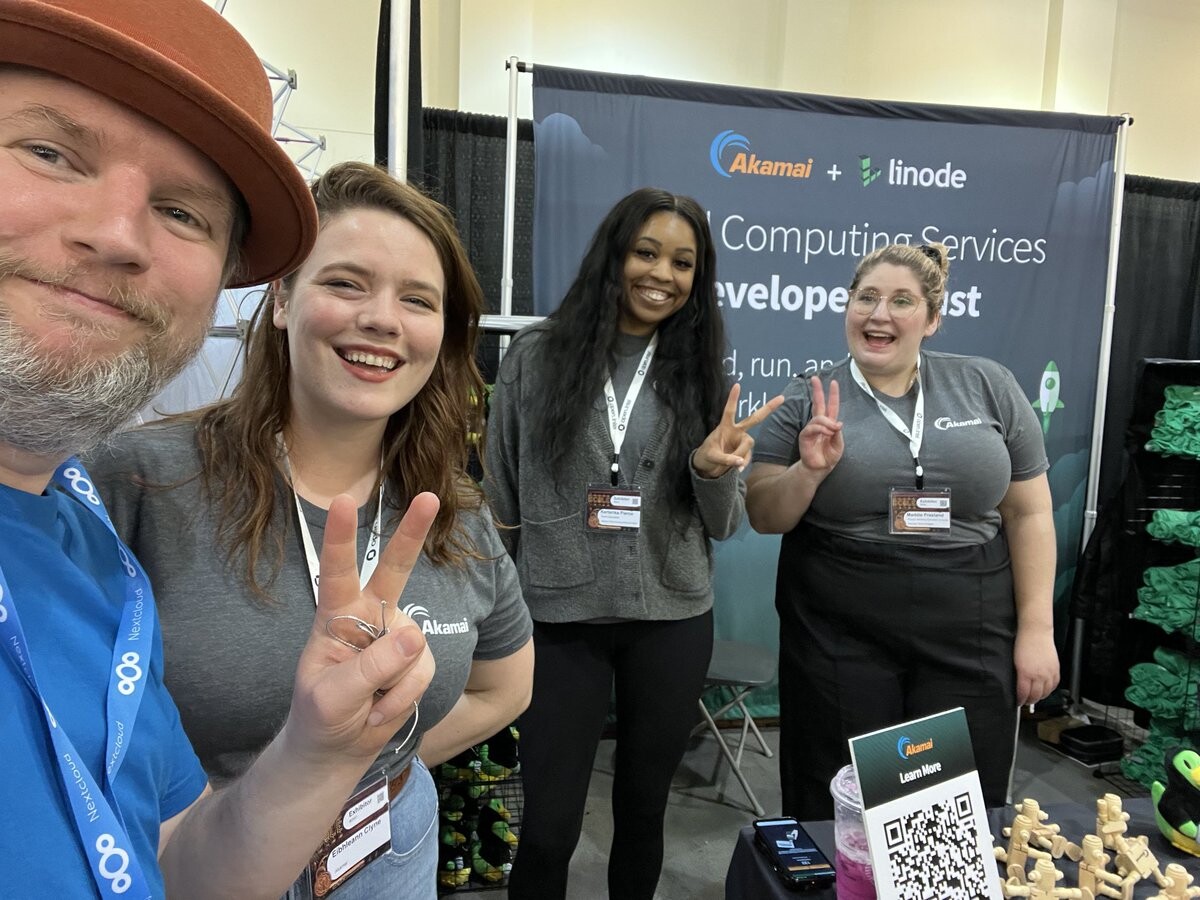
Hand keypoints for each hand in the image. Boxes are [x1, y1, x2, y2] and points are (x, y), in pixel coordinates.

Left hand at [287, 492, 439, 762]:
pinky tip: (383, 708)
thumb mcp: (332, 697)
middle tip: (430, 497)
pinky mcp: (417, 659)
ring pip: (413, 647)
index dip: (342, 538)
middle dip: (412, 533)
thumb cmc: (321, 716)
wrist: (337, 748)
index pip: (337, 572)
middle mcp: (370, 615)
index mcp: (335, 616)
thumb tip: (415, 636)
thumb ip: (370, 667)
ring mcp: (396, 636)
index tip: (344, 502)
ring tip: (367, 704)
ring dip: (393, 685)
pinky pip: (423, 671)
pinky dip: (404, 697)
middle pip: (394, 569)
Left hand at [693, 383, 784, 478]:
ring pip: (748, 444)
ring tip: (730, 463)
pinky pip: (747, 457)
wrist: (708, 467)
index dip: (733, 398)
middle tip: (782, 398)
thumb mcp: (711, 457)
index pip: (730, 410)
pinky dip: (743, 463)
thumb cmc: (706, 456)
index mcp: (725, 427)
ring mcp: (741, 440)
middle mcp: (736, 431)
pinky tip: (737, 469)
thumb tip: (740, 463)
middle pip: (754, 418)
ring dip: (741, 455)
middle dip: (768, 408)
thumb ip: (726, 459)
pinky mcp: (744, 451)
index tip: (737, 385)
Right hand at [797, 377, 843, 474]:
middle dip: (817, 390)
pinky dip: (821, 429)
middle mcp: (819, 424)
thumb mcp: (839, 444)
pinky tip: (827, 433)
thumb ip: (838, 432)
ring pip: (819, 418)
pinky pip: (813, 427)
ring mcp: (811, 429)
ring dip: (827, 423)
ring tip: (833, 431)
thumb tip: (837, 422)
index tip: (833, 382)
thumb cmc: (829, 456)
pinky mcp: (805, 436)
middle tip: (814, 378)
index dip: (832, 394)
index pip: (831, 406)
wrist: (820, 468)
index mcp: (829, 424)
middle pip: (818, 403)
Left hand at [1013, 626, 1058, 706]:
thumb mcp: (1015, 661)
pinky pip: (1055, 685)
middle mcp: (1039, 675)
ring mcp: (1049, 673)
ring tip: (1035, 697)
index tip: (1018, 702)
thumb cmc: (1023, 643)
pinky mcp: (1056, 669)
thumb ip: (1017, 675)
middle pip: (1036, 696)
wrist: (1035, 632)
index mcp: (1026, 673)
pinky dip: (1050, 689)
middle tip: (1025, 701)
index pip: (1024, 694)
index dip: (1020, 700)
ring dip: (1040, 697)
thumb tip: (1016, 685)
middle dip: (1030, 701)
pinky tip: (1045, 689)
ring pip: (1046, 692)